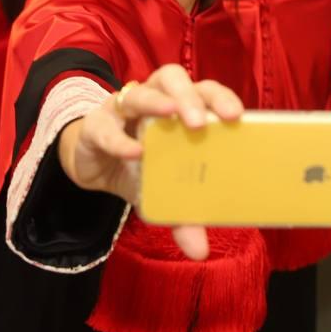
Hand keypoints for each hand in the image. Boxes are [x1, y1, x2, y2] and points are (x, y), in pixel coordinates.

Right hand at [57, 64, 242, 260]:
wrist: (93, 166)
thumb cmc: (140, 168)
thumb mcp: (163, 193)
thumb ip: (183, 215)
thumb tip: (199, 252)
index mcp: (180, 108)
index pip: (205, 90)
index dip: (221, 97)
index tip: (237, 116)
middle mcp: (155, 99)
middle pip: (174, 79)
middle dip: (190, 97)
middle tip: (201, 123)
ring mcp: (123, 108)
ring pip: (141, 91)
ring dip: (158, 102)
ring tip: (172, 116)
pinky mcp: (95, 125)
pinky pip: (106, 126)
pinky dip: (120, 139)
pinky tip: (133, 153)